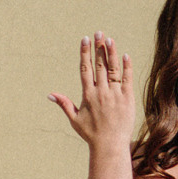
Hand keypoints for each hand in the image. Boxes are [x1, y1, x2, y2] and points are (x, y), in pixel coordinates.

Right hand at [48, 35, 137, 150]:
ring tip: (110, 40)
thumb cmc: (91, 134)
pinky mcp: (128, 99)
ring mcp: (115, 95)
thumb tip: (50, 94)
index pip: (85, 69)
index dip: (85, 53)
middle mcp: (101, 92)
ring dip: (112, 54)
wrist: (110, 145)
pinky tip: (125, 55)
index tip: (85, 40)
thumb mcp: (75, 119)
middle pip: (99, 66)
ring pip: (113, 70)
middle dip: (99, 48)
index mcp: (88, 95)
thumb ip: (64, 104)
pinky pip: (127, 80)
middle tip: (99, 33)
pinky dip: (127, 68)